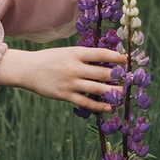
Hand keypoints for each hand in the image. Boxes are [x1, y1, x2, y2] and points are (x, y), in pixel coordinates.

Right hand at [0, 46, 124, 113]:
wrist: (28, 69)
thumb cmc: (50, 59)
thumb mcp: (67, 52)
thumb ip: (85, 56)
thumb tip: (107, 60)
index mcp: (76, 53)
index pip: (101, 54)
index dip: (117, 57)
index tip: (128, 59)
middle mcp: (75, 67)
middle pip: (103, 73)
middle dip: (119, 76)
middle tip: (131, 79)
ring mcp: (70, 82)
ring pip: (97, 89)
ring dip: (113, 92)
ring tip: (124, 94)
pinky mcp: (65, 95)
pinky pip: (86, 102)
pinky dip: (99, 105)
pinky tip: (109, 107)